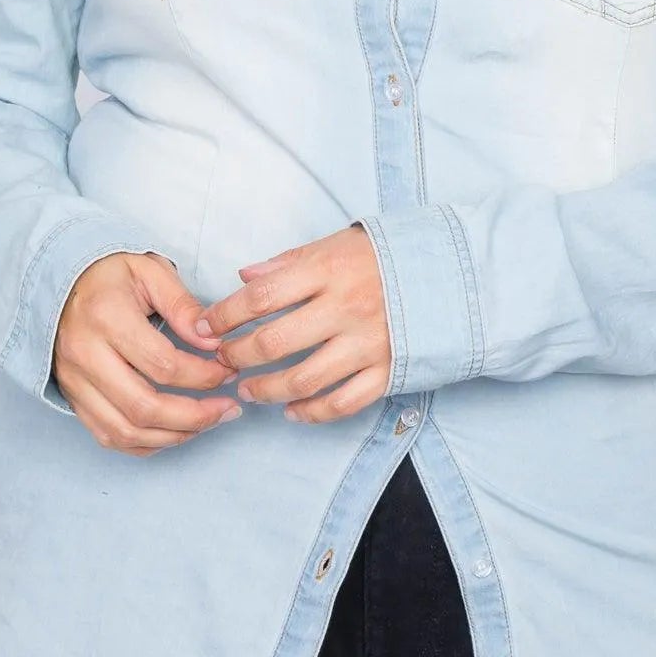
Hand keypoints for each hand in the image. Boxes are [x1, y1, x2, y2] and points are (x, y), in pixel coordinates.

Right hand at [53, 250, 243, 454]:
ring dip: (174, 436)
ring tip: (208, 423)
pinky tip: (175, 432)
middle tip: (227, 409)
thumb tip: (213, 344)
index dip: (203, 376)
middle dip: (195, 416)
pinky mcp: (72, 397)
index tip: (228, 371)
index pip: (163, 365)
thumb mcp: (151, 271)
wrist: (59, 281)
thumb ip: (183, 306)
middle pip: (144, 407)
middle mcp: (85, 355)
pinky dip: (146, 444)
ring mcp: (74, 381)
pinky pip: (109, 436)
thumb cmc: (110, 273)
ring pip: (126, 431)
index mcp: (106, 317)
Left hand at [191, 225, 392, 421]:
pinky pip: (342, 403)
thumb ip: (289, 261)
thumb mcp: (336, 243)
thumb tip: (244, 278)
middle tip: (223, 360)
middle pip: (274, 343)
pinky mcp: (387, 371)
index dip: (225, 315)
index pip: (261, 297)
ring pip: (303, 380)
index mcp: (328, 270)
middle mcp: (345, 308)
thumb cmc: (384, 256)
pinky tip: (292, 411)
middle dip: (237, 356)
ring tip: (247, 389)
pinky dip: (312, 413)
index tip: (205, 327)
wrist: (451, 273)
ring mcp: (368, 343)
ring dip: (266, 390)